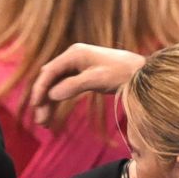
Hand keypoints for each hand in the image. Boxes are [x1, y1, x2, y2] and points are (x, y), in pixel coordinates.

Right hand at [29, 43, 144, 125]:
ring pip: (55, 85)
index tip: (36, 106)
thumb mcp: (98, 79)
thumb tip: (52, 95)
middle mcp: (72, 58)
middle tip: (40, 121)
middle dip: (43, 100)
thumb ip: (74, 85)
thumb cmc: (122, 72)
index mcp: (74, 54)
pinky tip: (53, 115)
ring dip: (49, 103)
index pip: (49, 71)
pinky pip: (64, 88)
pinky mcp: (82, 75)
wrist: (142, 72)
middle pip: (49, 79)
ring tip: (44, 123)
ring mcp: (76, 66)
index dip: (40, 88)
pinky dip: (58, 101)